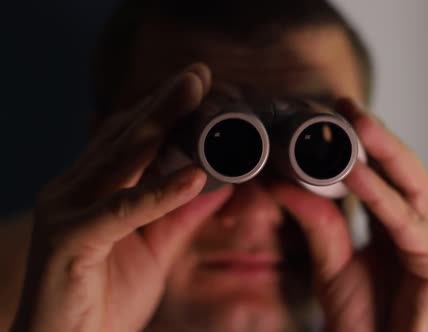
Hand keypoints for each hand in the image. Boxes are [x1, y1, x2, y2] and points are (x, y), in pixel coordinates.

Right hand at [11, 64, 232, 331]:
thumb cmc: (101, 300)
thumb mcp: (153, 249)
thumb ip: (177, 214)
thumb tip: (214, 185)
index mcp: (90, 190)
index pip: (128, 139)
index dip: (161, 109)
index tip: (197, 86)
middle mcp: (73, 191)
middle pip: (125, 137)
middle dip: (164, 102)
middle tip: (198, 73)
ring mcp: (66, 212)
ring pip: (120, 160)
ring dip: (160, 125)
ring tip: (194, 95)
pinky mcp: (68, 241)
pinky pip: (121, 211)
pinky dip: (158, 193)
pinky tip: (192, 175)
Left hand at [270, 99, 427, 330]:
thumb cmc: (367, 321)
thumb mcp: (331, 262)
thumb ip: (315, 221)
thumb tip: (283, 181)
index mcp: (403, 226)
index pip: (388, 174)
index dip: (365, 143)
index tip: (336, 113)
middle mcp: (426, 228)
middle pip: (406, 171)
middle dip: (378, 136)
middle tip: (347, 105)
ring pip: (415, 186)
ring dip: (385, 152)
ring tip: (355, 122)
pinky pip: (407, 223)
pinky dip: (381, 195)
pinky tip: (355, 171)